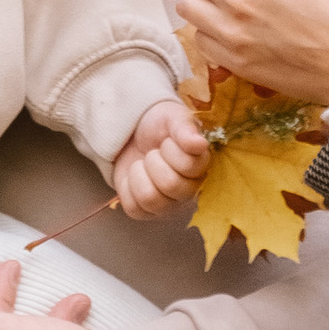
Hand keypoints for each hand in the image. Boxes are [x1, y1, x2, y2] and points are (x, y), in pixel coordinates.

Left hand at [115, 93, 210, 218]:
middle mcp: (189, 190)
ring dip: (139, 175)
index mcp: (201, 166)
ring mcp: (168, 204)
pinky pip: (133, 208)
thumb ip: (185, 127)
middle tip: (153, 153)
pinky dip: (127, 188)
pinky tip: (134, 177)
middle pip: (170, 185)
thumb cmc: (157, 125)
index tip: (167, 141)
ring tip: (142, 164)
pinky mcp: (146, 212)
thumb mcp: (171, 116)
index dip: (171, 150)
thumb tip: (199, 143)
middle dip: (153, 162)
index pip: (190, 166)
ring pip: (150, 198)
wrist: (132, 133)